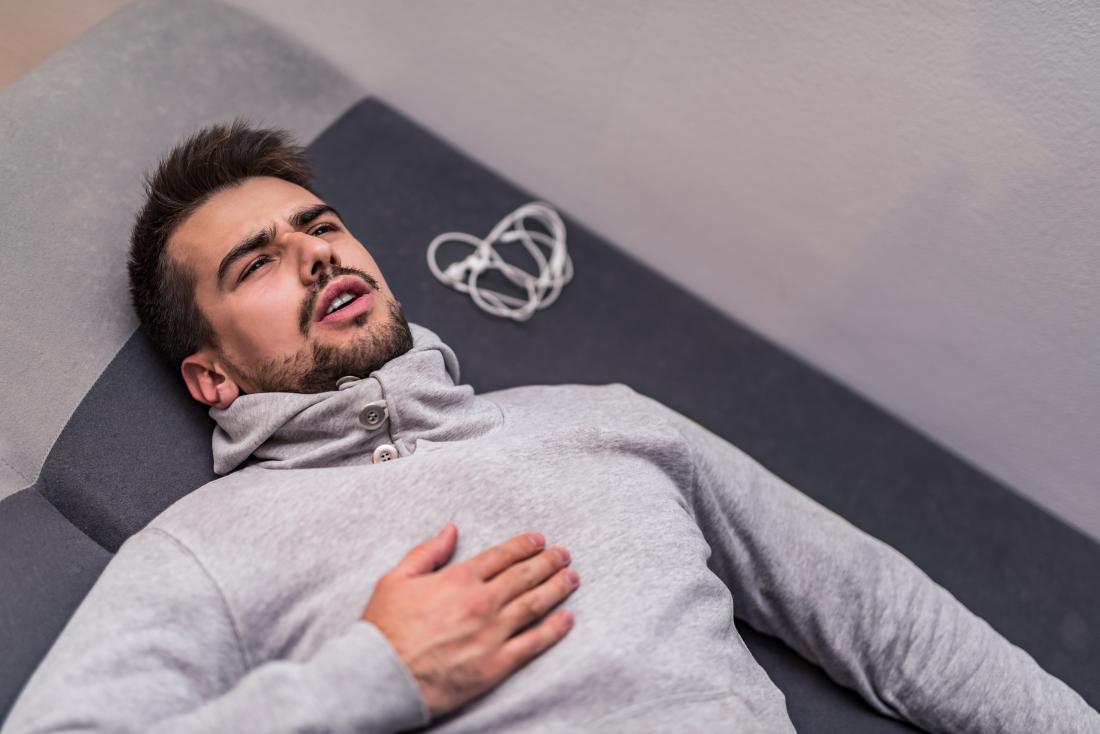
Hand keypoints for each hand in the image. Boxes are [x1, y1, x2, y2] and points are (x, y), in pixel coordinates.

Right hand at [360, 523, 578, 718]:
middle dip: (547, 562)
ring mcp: (492, 633)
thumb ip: (427, 552)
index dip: (523, 545)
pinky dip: (554, 629)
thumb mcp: (396, 579)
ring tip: (572, 577)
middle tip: (564, 554)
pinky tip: (568, 618)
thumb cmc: (383, 629)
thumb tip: (451, 529)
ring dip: (557, 587)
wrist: (381, 677)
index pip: (501, 556)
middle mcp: (481, 602)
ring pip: (534, 604)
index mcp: (459, 579)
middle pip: (524, 576)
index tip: (539, 540)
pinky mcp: (496, 664)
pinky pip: (533, 643)